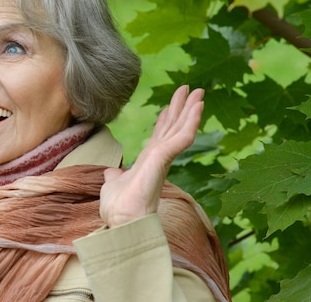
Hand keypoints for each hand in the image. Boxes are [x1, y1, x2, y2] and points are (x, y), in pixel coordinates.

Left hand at [99, 85, 203, 227]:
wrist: (122, 221)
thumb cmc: (119, 209)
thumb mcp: (113, 185)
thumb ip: (114, 177)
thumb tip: (110, 173)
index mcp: (147, 161)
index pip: (160, 135)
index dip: (166, 118)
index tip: (171, 104)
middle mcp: (158, 158)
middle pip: (173, 127)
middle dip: (182, 107)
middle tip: (192, 88)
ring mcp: (163, 158)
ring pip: (181, 128)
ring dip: (191, 109)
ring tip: (200, 92)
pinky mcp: (164, 159)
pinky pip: (182, 137)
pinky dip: (190, 121)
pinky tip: (197, 107)